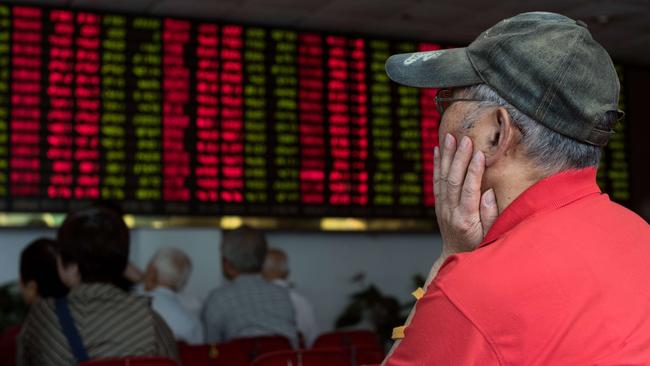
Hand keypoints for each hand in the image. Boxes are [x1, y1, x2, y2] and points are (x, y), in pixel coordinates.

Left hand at [434, 134, 497, 256]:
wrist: (454, 257)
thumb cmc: (478, 246)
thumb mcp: (490, 236)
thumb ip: (490, 215)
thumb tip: (489, 193)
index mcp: (465, 219)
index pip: (469, 190)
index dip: (473, 171)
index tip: (479, 154)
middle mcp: (450, 211)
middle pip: (453, 180)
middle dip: (459, 158)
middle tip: (464, 139)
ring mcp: (442, 207)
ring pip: (443, 178)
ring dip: (446, 156)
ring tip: (449, 137)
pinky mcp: (438, 204)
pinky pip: (436, 181)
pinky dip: (437, 165)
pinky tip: (438, 150)